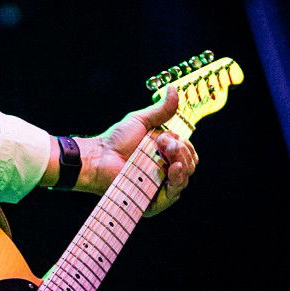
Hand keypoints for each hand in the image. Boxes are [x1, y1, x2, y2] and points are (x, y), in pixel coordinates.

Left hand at [81, 85, 198, 214]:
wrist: (99, 156)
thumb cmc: (116, 140)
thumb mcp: (141, 121)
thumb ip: (161, 110)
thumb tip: (173, 89)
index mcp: (165, 154)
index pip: (189, 153)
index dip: (185, 145)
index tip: (168, 138)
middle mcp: (165, 171)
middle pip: (190, 165)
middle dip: (183, 153)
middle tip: (165, 145)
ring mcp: (159, 187)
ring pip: (184, 179)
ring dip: (182, 165)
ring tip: (169, 158)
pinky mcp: (153, 201)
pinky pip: (172, 196)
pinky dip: (176, 183)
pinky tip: (172, 171)